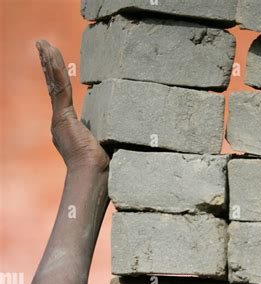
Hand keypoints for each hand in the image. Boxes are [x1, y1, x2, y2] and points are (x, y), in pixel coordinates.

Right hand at [36, 39, 109, 173]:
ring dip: (47, 61)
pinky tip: (49, 50)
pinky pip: (58, 87)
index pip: (61, 96)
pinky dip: (54, 68)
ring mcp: (60, 120)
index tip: (55, 63)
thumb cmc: (104, 169)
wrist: (93, 177)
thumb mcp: (109, 144)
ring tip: (41, 42)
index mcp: (69, 128)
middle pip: (53, 87)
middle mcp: (61, 123)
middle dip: (48, 65)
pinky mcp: (62, 118)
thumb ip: (113, 134)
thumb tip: (131, 130)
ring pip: (53, 84)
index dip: (57, 78)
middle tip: (42, 45)